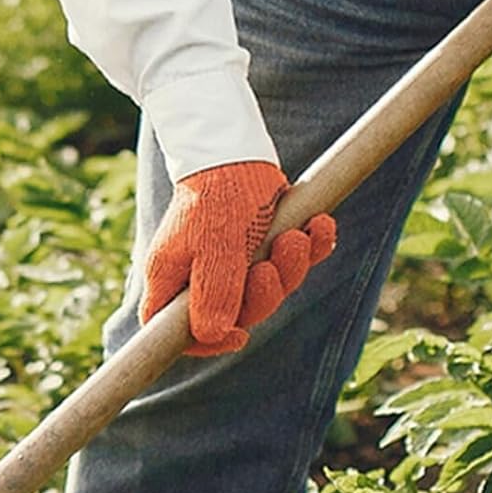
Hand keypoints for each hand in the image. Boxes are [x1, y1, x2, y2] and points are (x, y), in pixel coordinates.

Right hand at [139, 160, 337, 355]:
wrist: (237, 149)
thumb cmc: (216, 196)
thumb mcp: (214, 248)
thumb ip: (213, 295)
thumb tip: (213, 336)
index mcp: (172, 283)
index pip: (180, 334)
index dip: (208, 343)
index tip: (239, 334)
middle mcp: (200, 279)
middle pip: (235, 316)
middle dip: (264, 295)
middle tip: (270, 265)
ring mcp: (233, 264)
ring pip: (269, 290)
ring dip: (292, 266)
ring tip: (295, 236)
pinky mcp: (264, 244)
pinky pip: (294, 263)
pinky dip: (311, 247)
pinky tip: (319, 225)